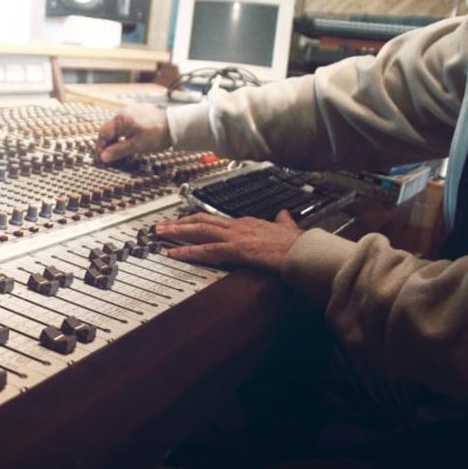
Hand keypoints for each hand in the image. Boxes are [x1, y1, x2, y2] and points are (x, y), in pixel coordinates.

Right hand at [96, 104, 168, 162]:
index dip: (101, 147)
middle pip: (109, 130)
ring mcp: (132, 112)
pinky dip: (124, 135)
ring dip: (116, 140)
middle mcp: (124, 113)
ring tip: (120, 152)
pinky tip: (129, 143)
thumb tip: (104, 157)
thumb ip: (118, 151)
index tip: (103, 159)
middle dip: (108, 144)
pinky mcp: (139, 114)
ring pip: (117, 128)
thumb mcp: (136, 146)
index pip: (103, 134)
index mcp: (121, 119)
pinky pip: (126, 125)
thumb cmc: (158, 134)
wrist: (176, 125)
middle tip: (110, 158)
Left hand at [154, 210, 302, 274]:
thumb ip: (282, 221)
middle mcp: (239, 226)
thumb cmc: (300, 244)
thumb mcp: (289, 228)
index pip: (217, 220)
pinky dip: (189, 251)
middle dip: (180, 222)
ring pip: (200, 231)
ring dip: (178, 232)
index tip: (184, 221)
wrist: (307, 251)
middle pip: (203, 220)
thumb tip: (282, 215)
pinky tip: (175, 253)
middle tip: (161, 225)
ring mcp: (237, 237)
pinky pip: (208, 250)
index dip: (198, 220)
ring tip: (160, 233)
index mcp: (248, 223)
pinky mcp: (238, 250)